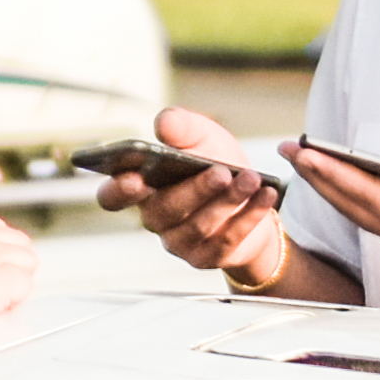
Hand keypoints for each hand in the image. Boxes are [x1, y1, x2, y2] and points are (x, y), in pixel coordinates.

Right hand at [99, 104, 286, 284]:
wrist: (250, 195)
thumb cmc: (215, 163)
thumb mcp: (202, 136)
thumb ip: (182, 126)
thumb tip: (163, 123)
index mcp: (142, 189)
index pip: (113, 197)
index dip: (119, 191)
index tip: (135, 180)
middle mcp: (156, 219)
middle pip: (166, 210)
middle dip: (196, 190)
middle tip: (221, 172)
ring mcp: (180, 242)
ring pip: (199, 225)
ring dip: (228, 201)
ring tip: (251, 179)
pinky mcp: (208, 257)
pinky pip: (227, 239)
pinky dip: (249, 216)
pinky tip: (266, 195)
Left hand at [284, 138, 379, 277]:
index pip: (365, 194)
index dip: (332, 172)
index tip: (305, 151)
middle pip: (352, 204)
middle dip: (319, 176)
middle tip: (289, 150)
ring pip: (359, 209)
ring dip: (330, 185)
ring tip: (307, 162)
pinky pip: (373, 212)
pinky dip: (351, 195)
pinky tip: (344, 183)